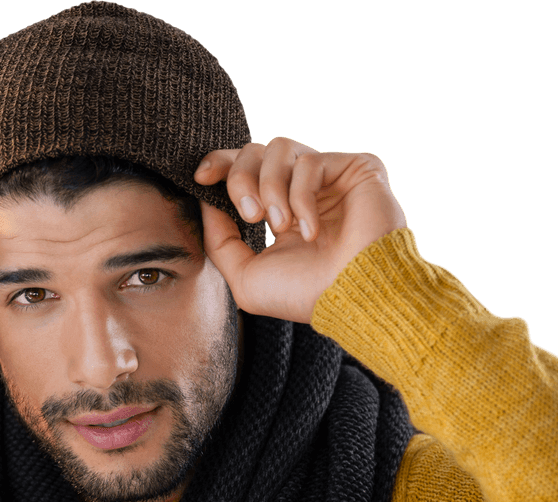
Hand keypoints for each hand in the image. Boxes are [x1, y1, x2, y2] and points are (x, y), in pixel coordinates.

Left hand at [195, 137, 407, 323]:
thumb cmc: (305, 295)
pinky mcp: (357, 168)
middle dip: (241, 179)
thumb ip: (220, 239)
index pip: (245, 168)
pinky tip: (311, 229)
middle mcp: (306, 189)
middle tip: (250, 215)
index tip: (200, 177)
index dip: (220, 163)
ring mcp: (332, 177)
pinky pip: (309, 163)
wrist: (353, 299)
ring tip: (280, 225)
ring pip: (280, 147)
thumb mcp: (245, 275)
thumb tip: (206, 201)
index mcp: (282, 210)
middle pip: (255, 150)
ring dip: (269, 186)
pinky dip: (300, 197)